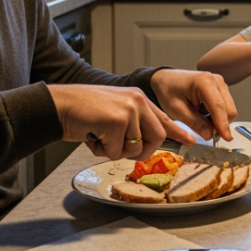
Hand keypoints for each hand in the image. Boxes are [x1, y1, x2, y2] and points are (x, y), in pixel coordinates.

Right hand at [47, 83, 192, 160]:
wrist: (59, 105)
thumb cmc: (82, 112)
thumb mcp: (114, 112)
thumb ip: (132, 124)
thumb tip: (144, 145)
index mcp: (138, 98)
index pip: (164, 118)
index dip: (178, 132)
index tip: (191, 141)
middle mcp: (138, 101)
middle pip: (156, 138)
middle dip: (139, 152)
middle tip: (117, 148)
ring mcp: (129, 110)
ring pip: (135, 148)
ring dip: (114, 150)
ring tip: (99, 135)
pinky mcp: (117, 121)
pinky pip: (116, 150)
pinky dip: (101, 149)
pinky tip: (91, 135)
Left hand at [150, 68, 238, 141]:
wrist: (166, 79)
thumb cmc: (169, 92)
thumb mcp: (177, 110)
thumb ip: (195, 123)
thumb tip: (210, 135)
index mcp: (205, 82)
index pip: (219, 107)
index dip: (223, 125)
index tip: (226, 139)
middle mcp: (217, 80)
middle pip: (229, 109)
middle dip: (220, 124)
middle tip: (204, 130)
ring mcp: (220, 83)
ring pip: (229, 109)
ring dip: (218, 119)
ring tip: (199, 117)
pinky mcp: (221, 87)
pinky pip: (225, 106)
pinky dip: (216, 114)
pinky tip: (203, 112)